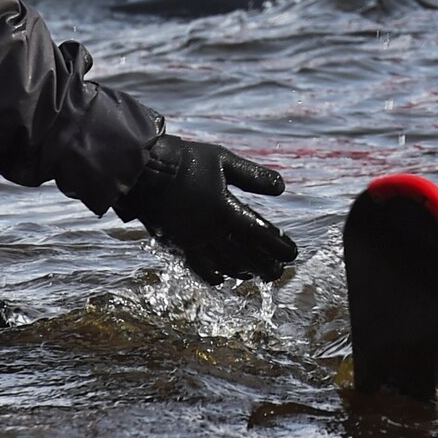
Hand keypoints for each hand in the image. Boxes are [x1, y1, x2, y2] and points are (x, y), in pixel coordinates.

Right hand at [114, 134, 298, 283]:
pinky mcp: (177, 246)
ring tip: (256, 274)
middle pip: (246, 256)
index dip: (279, 246)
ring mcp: (193, 242)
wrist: (145, 170)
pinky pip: (199, 269)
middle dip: (265, 266)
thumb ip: (253, 176)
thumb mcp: (224, 161)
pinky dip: (215, 275)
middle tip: (279, 271)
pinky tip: (224, 276)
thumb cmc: (186, 161)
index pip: (260, 235)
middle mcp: (211, 231)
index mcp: (225, 210)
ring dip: (244, 272)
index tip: (292, 253)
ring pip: (225, 266)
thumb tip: (282, 188)